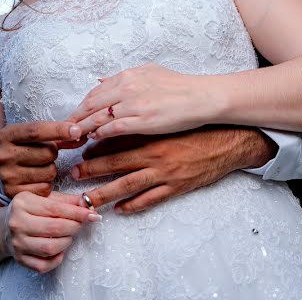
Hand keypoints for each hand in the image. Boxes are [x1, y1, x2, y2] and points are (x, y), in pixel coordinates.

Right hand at [0, 121, 84, 197]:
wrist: (7, 172)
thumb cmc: (27, 150)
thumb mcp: (37, 138)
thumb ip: (58, 136)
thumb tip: (81, 134)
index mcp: (7, 135)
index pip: (36, 130)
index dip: (58, 130)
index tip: (77, 130)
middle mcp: (4, 154)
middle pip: (47, 153)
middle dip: (54, 154)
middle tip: (47, 155)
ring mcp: (7, 175)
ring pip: (49, 172)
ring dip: (52, 170)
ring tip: (41, 167)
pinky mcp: (13, 192)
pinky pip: (45, 188)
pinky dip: (47, 185)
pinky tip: (37, 180)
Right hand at [3, 191, 100, 272]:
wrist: (3, 227)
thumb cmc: (29, 211)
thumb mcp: (43, 198)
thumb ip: (65, 200)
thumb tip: (87, 203)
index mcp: (22, 203)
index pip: (56, 209)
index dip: (77, 213)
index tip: (92, 215)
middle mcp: (17, 223)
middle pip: (54, 228)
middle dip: (74, 227)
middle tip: (81, 224)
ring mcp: (17, 243)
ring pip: (50, 248)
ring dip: (66, 242)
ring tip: (68, 235)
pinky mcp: (19, 259)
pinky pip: (44, 265)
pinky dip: (57, 259)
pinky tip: (59, 249)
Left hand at [66, 64, 217, 138]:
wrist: (203, 98)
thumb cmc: (179, 86)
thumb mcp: (149, 72)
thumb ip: (123, 78)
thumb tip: (100, 80)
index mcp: (128, 77)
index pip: (95, 93)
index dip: (80, 108)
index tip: (72, 119)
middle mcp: (128, 89)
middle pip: (92, 106)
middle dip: (76, 121)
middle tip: (65, 133)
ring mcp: (136, 106)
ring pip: (101, 120)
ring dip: (85, 131)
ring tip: (76, 142)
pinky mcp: (145, 122)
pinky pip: (116, 130)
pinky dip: (102, 136)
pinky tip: (96, 142)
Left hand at [72, 127, 275, 212]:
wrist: (229, 141)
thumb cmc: (197, 125)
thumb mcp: (169, 112)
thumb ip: (144, 107)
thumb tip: (120, 92)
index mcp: (152, 134)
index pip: (116, 140)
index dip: (94, 145)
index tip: (78, 148)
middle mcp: (155, 153)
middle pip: (116, 163)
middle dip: (91, 170)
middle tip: (73, 174)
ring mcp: (165, 172)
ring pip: (128, 185)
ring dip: (105, 192)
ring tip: (87, 198)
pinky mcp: (176, 187)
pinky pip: (151, 200)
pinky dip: (134, 205)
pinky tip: (120, 210)